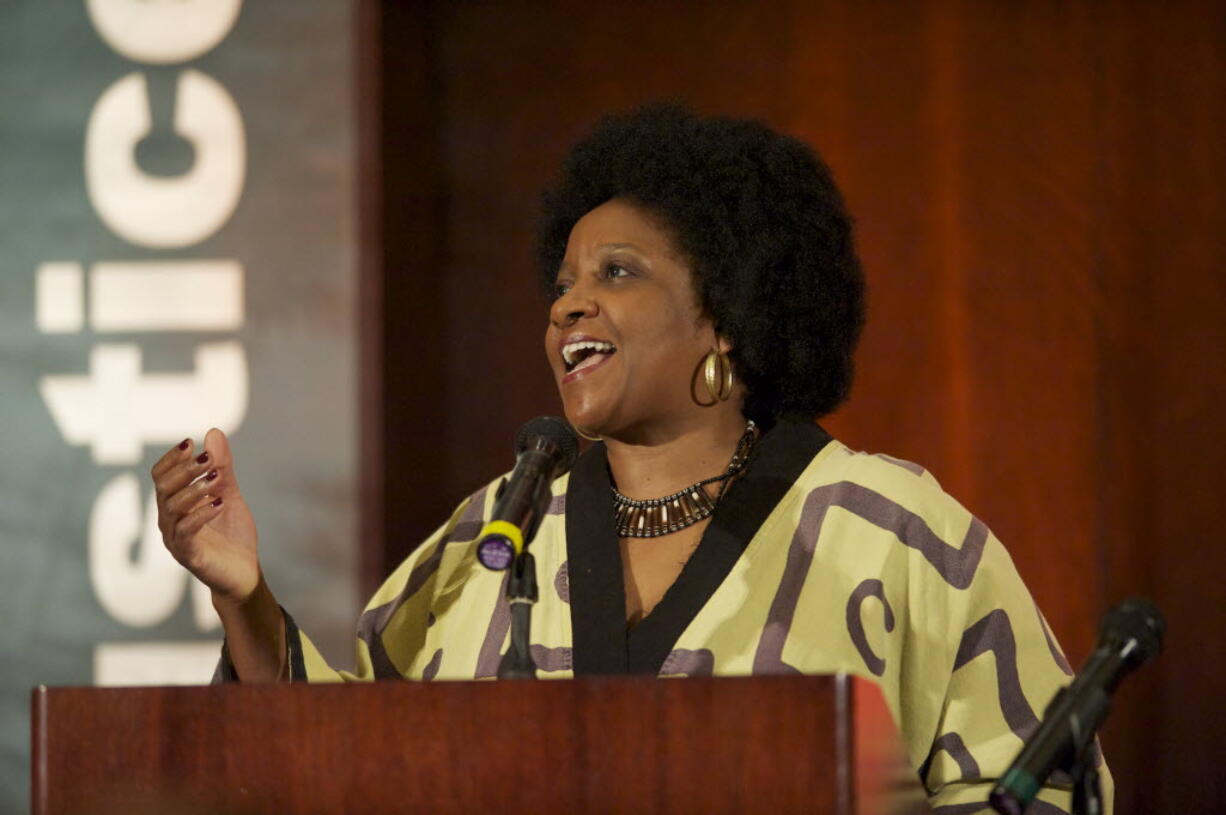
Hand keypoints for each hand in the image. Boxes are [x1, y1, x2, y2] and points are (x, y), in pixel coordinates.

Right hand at [153, 428, 260, 604]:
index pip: (161, 476)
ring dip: (194, 489)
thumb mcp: (229, 494)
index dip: (172, 458)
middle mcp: (169, 521)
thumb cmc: (231, 534)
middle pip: (164, 489)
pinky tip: (219, 502)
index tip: (190, 442)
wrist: (244, 572)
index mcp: (174, 505)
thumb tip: (213, 432)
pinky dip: (201, 514)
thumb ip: (222, 467)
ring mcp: (177, 540)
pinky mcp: (189, 556)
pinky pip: (187, 532)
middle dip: (185, 471)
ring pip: (173, 509)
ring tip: (217, 478)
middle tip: (207, 458)